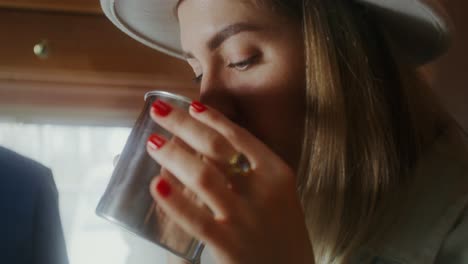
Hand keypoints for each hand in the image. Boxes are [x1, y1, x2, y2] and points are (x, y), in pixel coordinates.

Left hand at [146, 100, 313, 263]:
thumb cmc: (282, 233)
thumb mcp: (279, 196)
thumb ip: (252, 173)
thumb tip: (208, 150)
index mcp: (277, 172)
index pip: (240, 136)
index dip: (212, 118)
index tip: (190, 105)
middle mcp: (262, 190)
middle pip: (215, 148)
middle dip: (183, 125)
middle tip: (159, 110)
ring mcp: (245, 217)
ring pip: (201, 176)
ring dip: (173, 155)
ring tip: (152, 143)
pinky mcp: (229, 244)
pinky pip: (194, 217)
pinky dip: (173, 200)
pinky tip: (157, 186)